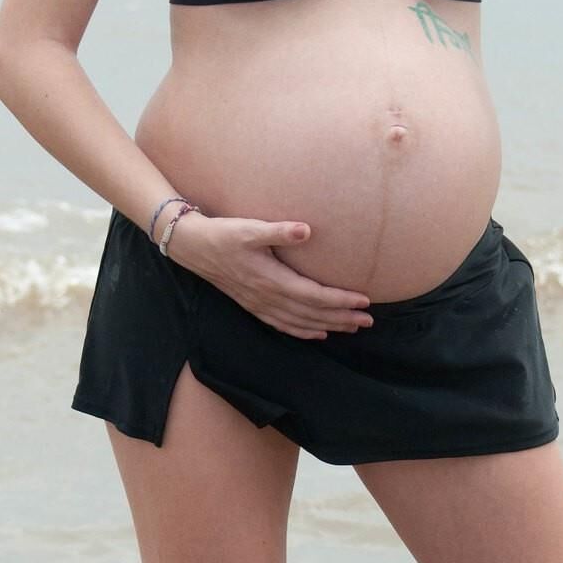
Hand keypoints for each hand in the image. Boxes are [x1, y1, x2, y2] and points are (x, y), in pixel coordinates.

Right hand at [166, 214, 373, 339]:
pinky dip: (304, 332)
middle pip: (313, 314)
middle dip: (342, 318)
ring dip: (328, 327)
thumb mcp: (250, 228)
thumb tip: (306, 230)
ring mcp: (260, 305)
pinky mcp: (253, 306)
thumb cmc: (224, 234)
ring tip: (352, 328)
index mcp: (272, 280)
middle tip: (369, 321)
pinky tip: (318, 334)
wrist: (193, 247)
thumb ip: (278, 231)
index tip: (364, 301)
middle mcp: (268, 298)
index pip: (314, 295)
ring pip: (301, 323)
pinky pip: (283, 325)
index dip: (340, 301)